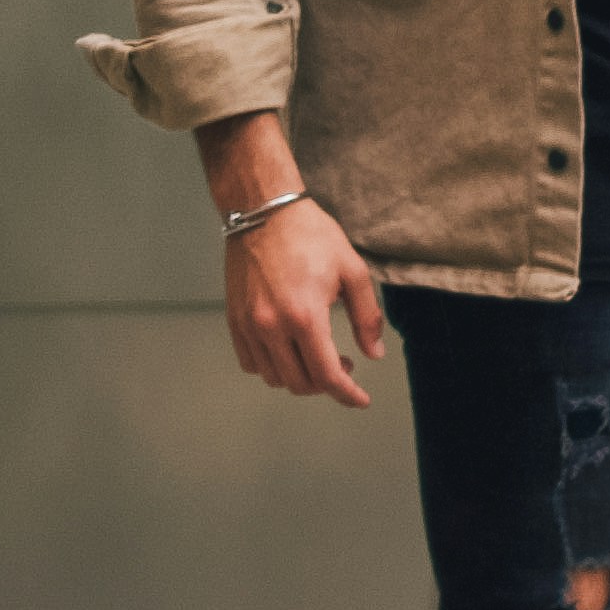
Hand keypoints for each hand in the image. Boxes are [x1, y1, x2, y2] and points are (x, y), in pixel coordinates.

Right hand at [226, 195, 385, 405]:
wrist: (264, 210)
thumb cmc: (311, 235)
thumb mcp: (352, 270)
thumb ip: (366, 317)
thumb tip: (374, 354)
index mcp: (305, 316)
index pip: (326, 376)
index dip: (347, 394)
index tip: (361, 399)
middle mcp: (272, 327)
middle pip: (299, 383)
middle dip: (327, 384)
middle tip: (344, 364)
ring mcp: (249, 325)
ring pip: (274, 377)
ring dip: (299, 377)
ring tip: (317, 355)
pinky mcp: (234, 319)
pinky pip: (251, 362)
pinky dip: (272, 366)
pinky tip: (289, 349)